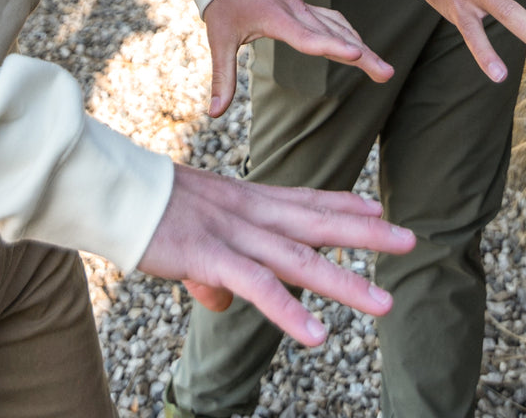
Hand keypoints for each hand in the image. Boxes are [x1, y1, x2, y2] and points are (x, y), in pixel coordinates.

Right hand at [137, 164, 414, 345]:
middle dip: (366, 232)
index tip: (376, 208)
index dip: (342, 203)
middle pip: (316, 222)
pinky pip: (257, 287)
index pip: (302, 198)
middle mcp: (248, 212)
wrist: (115, 190)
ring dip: (344, 281)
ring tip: (383, 302)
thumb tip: (221, 301)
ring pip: (298, 259)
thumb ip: (215, 265)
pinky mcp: (211, 256)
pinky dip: (288, 311)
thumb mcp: (192, 231)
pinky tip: (316, 334)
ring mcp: (233, 233)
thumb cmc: (149, 210)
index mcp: (244, 199)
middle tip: (410, 239)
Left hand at [203, 0, 391, 115]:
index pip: (308, 37)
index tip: (357, 55)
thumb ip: (222, 77)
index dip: (332, 47)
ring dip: (363, 46)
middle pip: (334, 34)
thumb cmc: (224, 3)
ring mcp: (304, 8)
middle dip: (363, 54)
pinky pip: (334, 19)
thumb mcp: (219, 38)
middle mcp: (296, 11)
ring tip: (384, 70)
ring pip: (339, 26)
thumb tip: (214, 113)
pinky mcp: (305, 7)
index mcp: (276, 18)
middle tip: (387, 74)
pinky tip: (361, 48)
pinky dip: (350, 33)